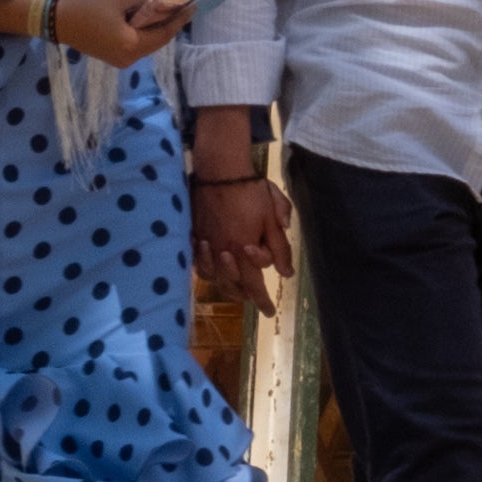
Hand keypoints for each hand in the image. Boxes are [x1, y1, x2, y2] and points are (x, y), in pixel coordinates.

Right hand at [52, 0, 189, 67]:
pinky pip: (139, 47)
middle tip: (184, 8)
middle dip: (171, 25)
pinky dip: (147, 35)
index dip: (179, 20)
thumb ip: (147, 0)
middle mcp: (130, 58)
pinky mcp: (116, 59)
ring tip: (171, 12)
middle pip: (158, 41)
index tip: (193, 7)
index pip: (163, 33)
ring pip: (149, 45)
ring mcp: (123, 61)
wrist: (62, 23)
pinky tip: (151, 21)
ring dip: (159, 30)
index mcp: (131, 44)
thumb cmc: (90, 8)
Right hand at [193, 177, 291, 307]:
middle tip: (254, 300)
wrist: (220, 170)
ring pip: (214, 278)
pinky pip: (199, 264)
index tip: (269, 312)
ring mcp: (206, 245)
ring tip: (236, 291)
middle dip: (244, 296)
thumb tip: (286, 273)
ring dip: (226, 287)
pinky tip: (214, 271)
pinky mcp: (195, 235)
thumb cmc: (250, 191)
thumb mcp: (273, 217)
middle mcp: (223, 253)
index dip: (262, 301)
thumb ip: (280, 247)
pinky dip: (208, 272)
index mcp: (244, 250)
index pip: (254, 285)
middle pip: (232, 285)